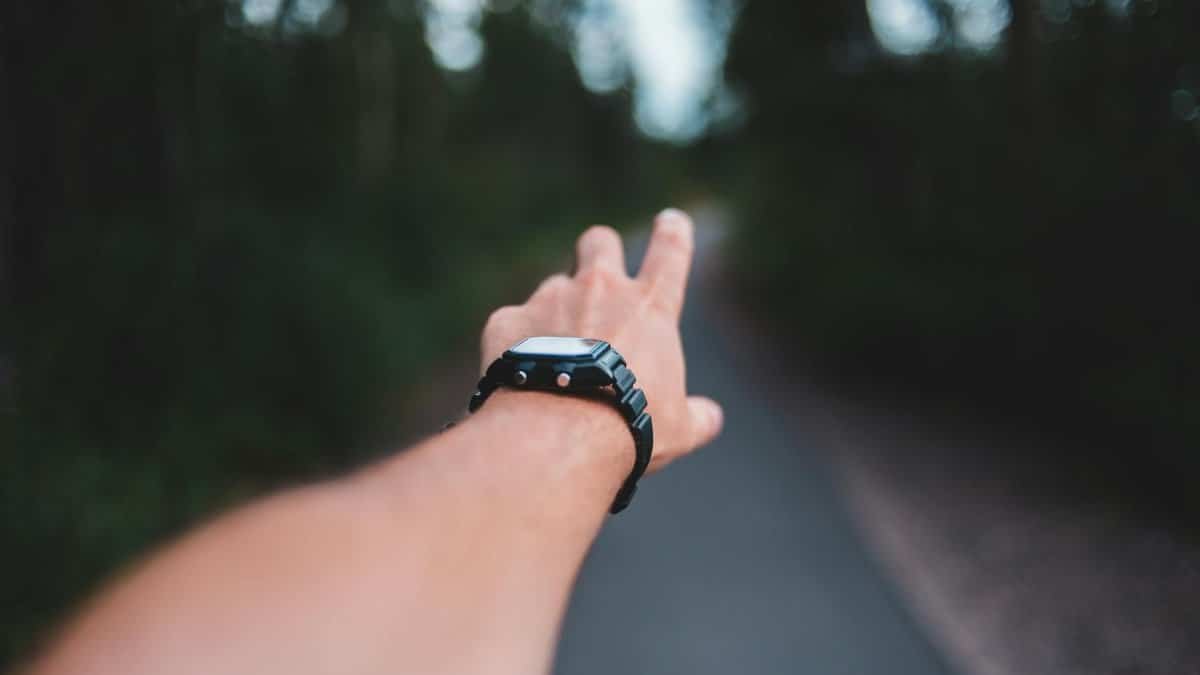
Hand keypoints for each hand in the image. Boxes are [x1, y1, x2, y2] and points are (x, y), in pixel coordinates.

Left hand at [480, 208, 723, 470]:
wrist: (559, 436)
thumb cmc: (629, 428)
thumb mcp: (678, 428)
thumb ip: (698, 416)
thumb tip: (711, 417)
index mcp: (649, 307)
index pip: (671, 251)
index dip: (673, 232)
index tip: (671, 222)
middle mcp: (600, 288)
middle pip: (599, 240)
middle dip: (599, 251)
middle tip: (598, 281)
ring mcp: (550, 299)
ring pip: (554, 286)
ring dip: (557, 311)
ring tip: (555, 357)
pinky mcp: (508, 320)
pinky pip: (513, 324)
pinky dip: (516, 345)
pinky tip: (520, 377)